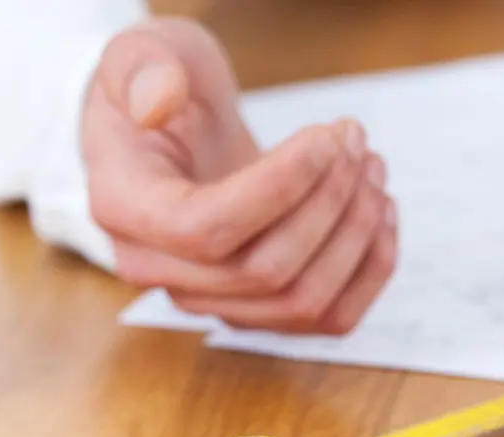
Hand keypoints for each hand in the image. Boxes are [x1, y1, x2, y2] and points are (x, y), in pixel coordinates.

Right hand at [83, 17, 397, 334]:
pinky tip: (381, 213)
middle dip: (330, 202)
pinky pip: (326, 317)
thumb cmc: (161, 87)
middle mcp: (157, 269)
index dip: (279, 187)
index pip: (204, 228)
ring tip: (373, 167)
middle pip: (264, 271)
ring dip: (356, 236)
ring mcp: (209, 299)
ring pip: (302, 301)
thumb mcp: (143, 52)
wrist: (174, 131)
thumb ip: (141, 66)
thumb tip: (156, 100)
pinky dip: (368, 270)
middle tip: (356, 141)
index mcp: (122, 207)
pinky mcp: (258, 309)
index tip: (326, 137)